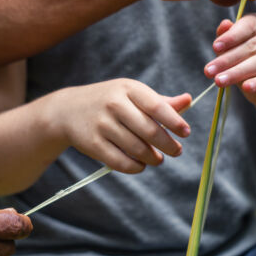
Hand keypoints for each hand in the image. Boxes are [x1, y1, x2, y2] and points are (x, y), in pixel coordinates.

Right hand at [51, 79, 191, 172]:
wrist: (67, 111)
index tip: (185, 133)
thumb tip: (189, 100)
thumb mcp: (131, 94)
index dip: (174, 122)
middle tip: (176, 151)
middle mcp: (114, 104)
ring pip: (137, 148)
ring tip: (158, 159)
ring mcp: (102, 124)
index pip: (157, 107)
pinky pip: (121, 162)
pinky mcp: (93, 144)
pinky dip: (136, 167)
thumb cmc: (107, 101)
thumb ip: (160, 101)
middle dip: (168, 145)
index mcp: (128, 89)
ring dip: (153, 158)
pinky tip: (141, 164)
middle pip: (149, 131)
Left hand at [206, 14, 255, 105]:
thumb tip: (224, 25)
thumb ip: (226, 36)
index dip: (231, 37)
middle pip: (250, 47)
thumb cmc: (243, 58)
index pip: (247, 27)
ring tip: (219, 81)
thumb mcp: (230, 47)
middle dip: (226, 60)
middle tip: (208, 71)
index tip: (215, 47)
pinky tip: (245, 87)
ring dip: (236, 73)